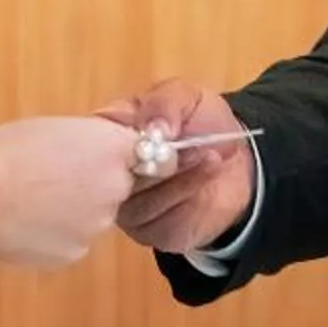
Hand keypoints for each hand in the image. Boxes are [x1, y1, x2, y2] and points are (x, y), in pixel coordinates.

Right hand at [0, 117, 142, 268]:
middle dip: (94, 183)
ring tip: (33, 202)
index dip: (117, 153)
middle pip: (117, 185)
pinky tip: (27, 224)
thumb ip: (82, 142)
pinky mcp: (75, 253)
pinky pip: (72, 239)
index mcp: (112, 148)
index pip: (142, 149)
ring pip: (94, 215)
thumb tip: (84, 154)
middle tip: (54, 177)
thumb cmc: (5, 150)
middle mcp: (115, 188)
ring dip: (74, 209)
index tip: (96, 155)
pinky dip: (56, 233)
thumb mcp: (50, 127)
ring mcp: (97, 225)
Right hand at [95, 79, 254, 255]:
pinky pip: (155, 220)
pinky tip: (204, 185)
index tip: (156, 128)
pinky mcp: (144, 230)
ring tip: (209, 157)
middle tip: (188, 144)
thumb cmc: (202, 124)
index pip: (90, 137)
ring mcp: (123, 205)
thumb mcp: (186, 96)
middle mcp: (106, 173)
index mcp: (106, 133)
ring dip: (176, 179)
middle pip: (110, 175)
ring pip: (135, 200)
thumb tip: (152, 127)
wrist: (237, 165)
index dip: (119, 134)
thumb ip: (165, 103)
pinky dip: (183, 199)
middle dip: (153, 158)